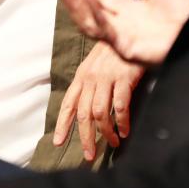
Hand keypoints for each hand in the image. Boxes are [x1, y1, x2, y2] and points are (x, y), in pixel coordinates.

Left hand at [53, 41, 144, 160]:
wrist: (130, 32)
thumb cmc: (114, 51)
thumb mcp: (95, 65)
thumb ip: (89, 84)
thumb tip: (87, 109)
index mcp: (81, 76)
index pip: (68, 103)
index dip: (62, 124)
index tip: (58, 142)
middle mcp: (91, 78)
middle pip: (83, 114)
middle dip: (85, 137)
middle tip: (89, 155)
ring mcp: (107, 78)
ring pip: (100, 113)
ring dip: (105, 132)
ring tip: (112, 143)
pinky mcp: (124, 79)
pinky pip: (120, 107)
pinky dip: (122, 122)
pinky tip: (125, 131)